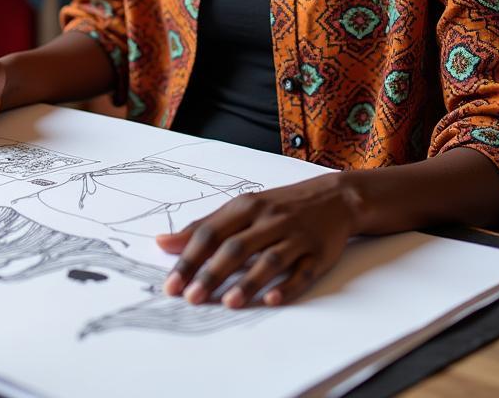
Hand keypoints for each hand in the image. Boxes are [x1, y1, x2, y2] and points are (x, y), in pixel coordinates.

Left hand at [156, 175, 361, 307]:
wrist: (334, 197)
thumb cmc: (279, 205)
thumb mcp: (241, 208)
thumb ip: (205, 227)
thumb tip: (164, 243)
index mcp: (245, 207)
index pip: (210, 233)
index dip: (189, 258)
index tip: (171, 284)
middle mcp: (268, 219)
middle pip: (236, 247)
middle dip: (211, 273)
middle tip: (191, 298)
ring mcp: (294, 236)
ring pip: (269, 260)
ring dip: (248, 282)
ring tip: (228, 302)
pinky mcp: (317, 253)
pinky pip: (301, 271)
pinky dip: (287, 286)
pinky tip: (272, 299)